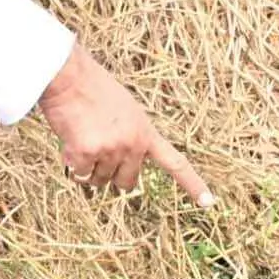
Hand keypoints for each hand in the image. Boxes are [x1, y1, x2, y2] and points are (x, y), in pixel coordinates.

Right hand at [34, 46, 210, 204]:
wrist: (70, 76)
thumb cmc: (92, 88)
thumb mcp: (125, 110)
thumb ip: (131, 135)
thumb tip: (120, 166)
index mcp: (147, 132)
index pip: (176, 163)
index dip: (192, 184)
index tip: (208, 202)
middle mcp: (134, 144)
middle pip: (126, 183)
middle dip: (111, 175)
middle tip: (97, 151)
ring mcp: (112, 149)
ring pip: (98, 181)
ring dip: (87, 168)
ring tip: (82, 136)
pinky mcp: (88, 152)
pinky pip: (79, 174)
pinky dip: (71, 162)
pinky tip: (70, 139)